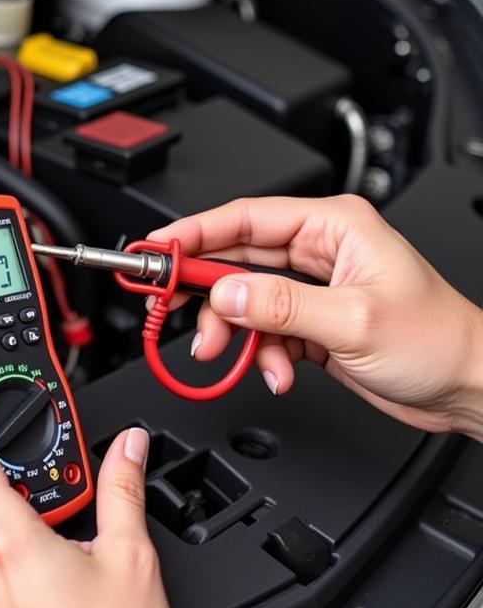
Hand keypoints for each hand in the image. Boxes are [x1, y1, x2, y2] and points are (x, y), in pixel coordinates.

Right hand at [150, 194, 482, 437]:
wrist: (469, 389)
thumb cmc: (437, 342)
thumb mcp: (352, 321)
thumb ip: (280, 306)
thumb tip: (224, 295)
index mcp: (332, 226)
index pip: (244, 218)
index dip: (193, 232)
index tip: (157, 250)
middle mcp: (317, 250)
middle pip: (234, 257)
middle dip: (204, 289)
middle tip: (168, 304)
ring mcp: (310, 286)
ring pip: (242, 298)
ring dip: (230, 331)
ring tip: (225, 355)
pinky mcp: (308, 320)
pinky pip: (260, 329)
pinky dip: (257, 353)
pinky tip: (274, 372)